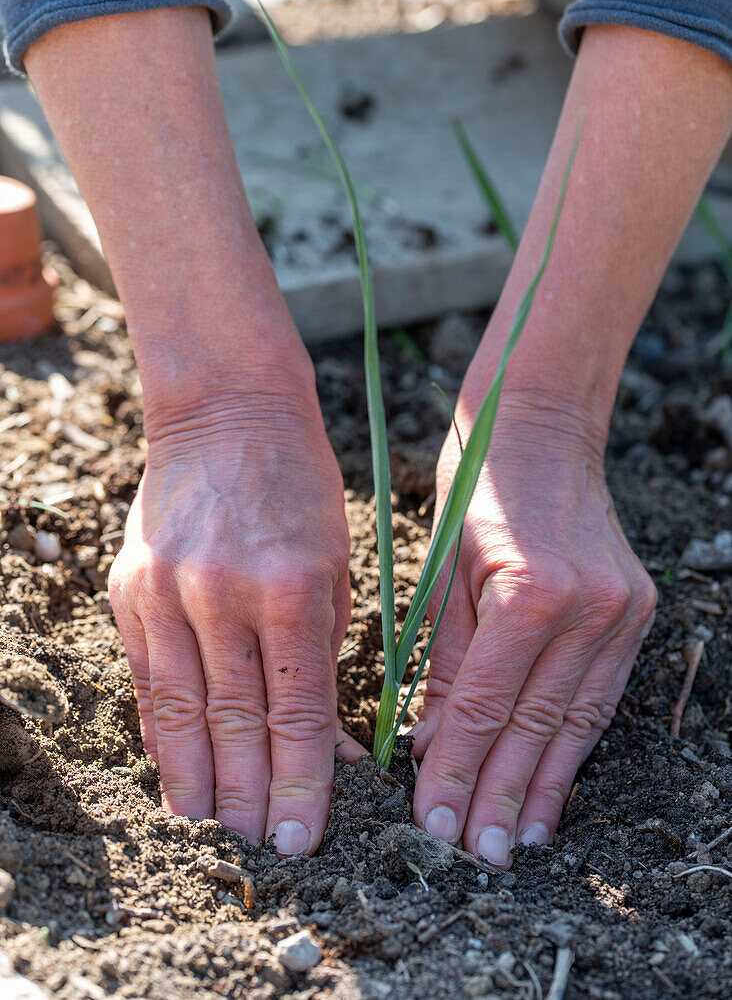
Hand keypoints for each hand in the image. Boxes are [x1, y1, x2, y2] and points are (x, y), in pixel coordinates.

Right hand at [109, 372, 362, 853]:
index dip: (302, 783)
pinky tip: (173, 773)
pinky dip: (160, 731)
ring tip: (214, 829)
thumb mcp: (338, 563)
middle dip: (252, 797)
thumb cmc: (301, 487)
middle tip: (263, 848)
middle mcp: (225, 595)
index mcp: (294, 588)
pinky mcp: (131, 587)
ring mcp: (169, 591)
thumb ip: (329, 653)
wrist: (227, 413)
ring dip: (199, 781)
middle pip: (235, 723)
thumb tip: (333, 744)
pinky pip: (147, 677)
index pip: (297, 712)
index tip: (305, 837)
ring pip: (181, 711)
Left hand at [411, 391, 655, 864]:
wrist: (541, 427)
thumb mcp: (441, 572)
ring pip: (578, 719)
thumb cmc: (474, 490)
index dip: (457, 770)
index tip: (433, 821)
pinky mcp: (634, 610)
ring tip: (521, 839)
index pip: (485, 705)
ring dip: (547, 785)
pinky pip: (601, 692)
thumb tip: (428, 747)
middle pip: (536, 723)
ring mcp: (620, 609)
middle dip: (501, 794)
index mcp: (529, 591)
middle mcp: (587, 607)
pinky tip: (556, 783)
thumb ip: (440, 664)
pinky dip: (575, 742)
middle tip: (477, 853)